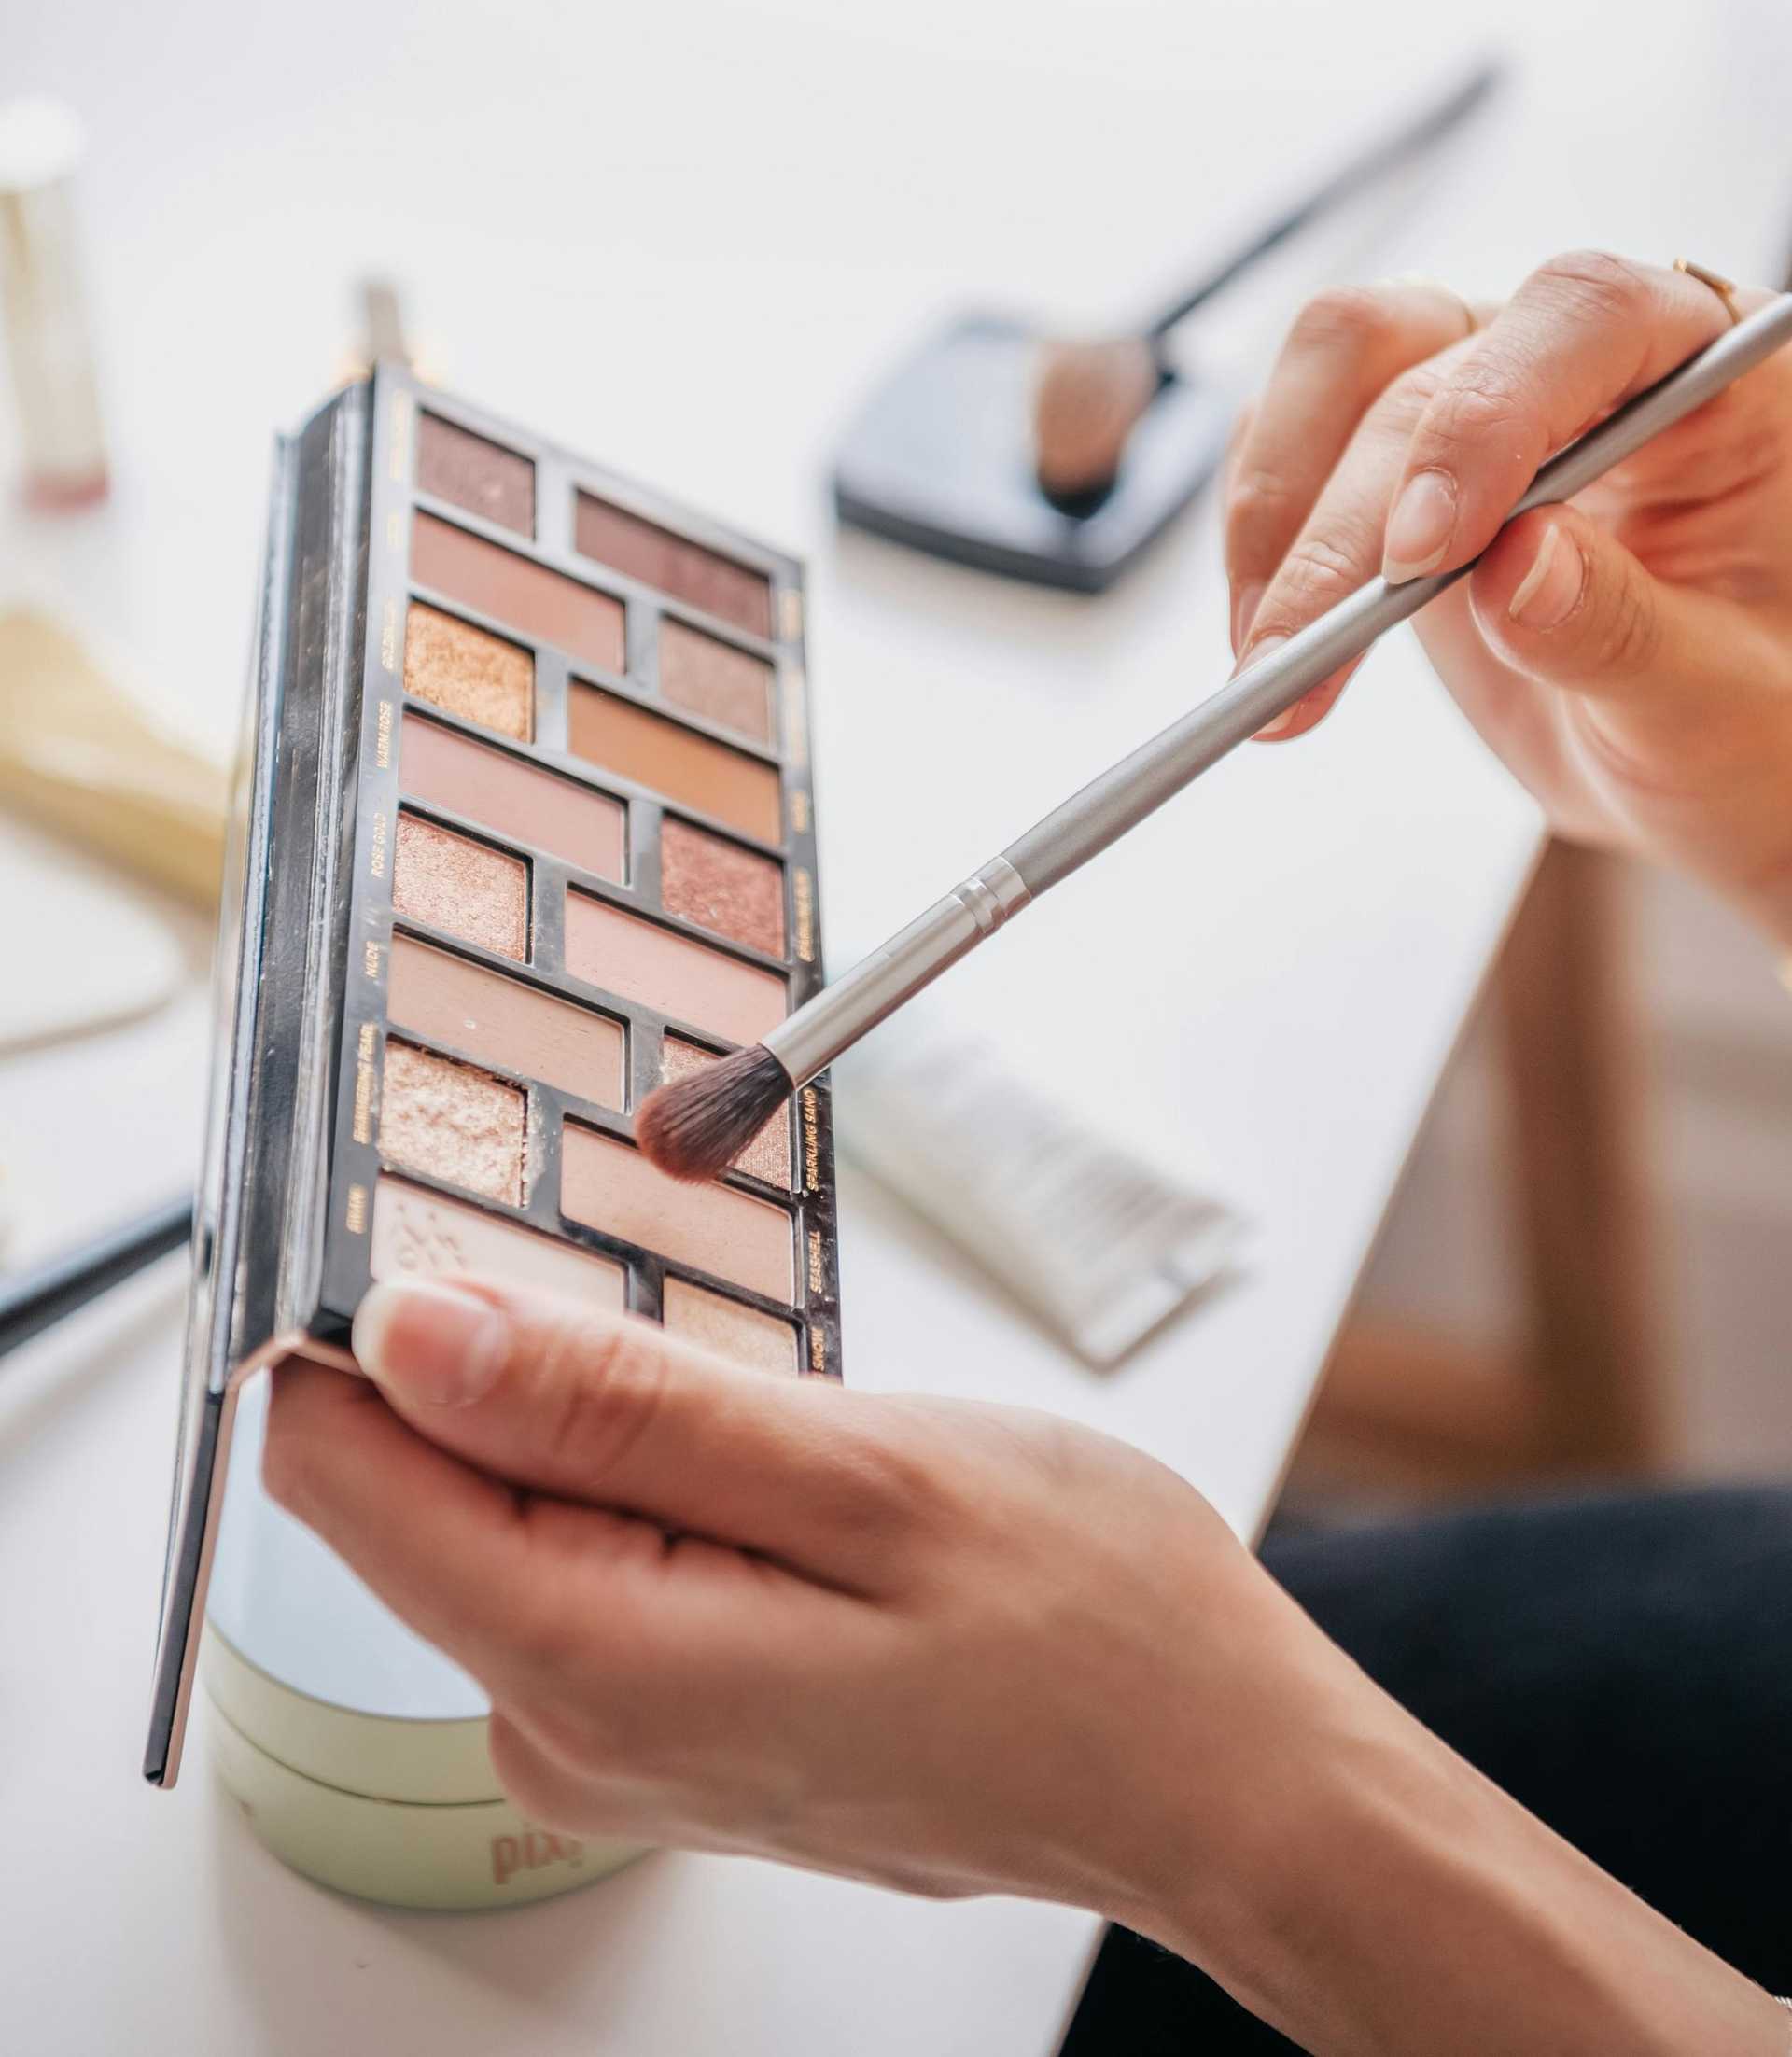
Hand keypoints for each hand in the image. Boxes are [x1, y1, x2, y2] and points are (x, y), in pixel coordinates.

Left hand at [266, 1281, 1786, 2054]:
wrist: (1220, 1779)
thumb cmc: (1092, 1628)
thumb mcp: (862, 1471)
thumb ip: (616, 1408)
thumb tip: (410, 1334)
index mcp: (593, 1663)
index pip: (337, 1473)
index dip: (364, 1316)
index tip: (445, 1209)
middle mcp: (565, 1733)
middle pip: (422, 1486)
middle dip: (518, 1357)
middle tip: (702, 1315)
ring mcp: (613, 1744)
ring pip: (515, 1512)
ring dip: (607, 1416)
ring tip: (783, 1411)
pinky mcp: (665, 1728)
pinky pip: (590, 1562)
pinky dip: (654, 1479)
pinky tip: (785, 1470)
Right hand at [1225, 253, 1791, 939]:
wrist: (1695, 762)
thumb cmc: (1747, 719)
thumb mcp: (1720, 707)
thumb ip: (1627, 632)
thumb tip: (1515, 567)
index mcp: (1710, 373)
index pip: (1587, 319)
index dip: (1490, 417)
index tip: (1424, 554)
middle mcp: (1586, 356)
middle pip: (1426, 363)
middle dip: (1346, 526)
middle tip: (1297, 661)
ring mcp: (1480, 389)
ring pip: (1335, 364)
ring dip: (1278, 515)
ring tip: (1270, 668)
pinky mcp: (1395, 452)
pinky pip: (1292, 436)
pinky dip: (1259, 540)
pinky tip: (1270, 644)